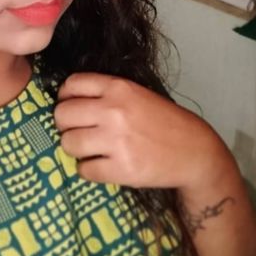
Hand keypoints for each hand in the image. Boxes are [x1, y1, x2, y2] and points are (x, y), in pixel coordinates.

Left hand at [54, 73, 234, 192]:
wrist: (194, 151)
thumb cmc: (162, 121)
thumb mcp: (136, 94)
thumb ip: (105, 94)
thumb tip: (66, 101)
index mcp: (118, 87)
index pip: (71, 85)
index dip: (66, 98)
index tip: (72, 108)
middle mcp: (114, 110)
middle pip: (62, 115)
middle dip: (65, 125)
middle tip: (78, 132)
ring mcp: (116, 140)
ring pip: (68, 143)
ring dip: (75, 149)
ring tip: (91, 150)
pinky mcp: (121, 168)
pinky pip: (84, 170)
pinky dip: (88, 170)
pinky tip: (102, 165)